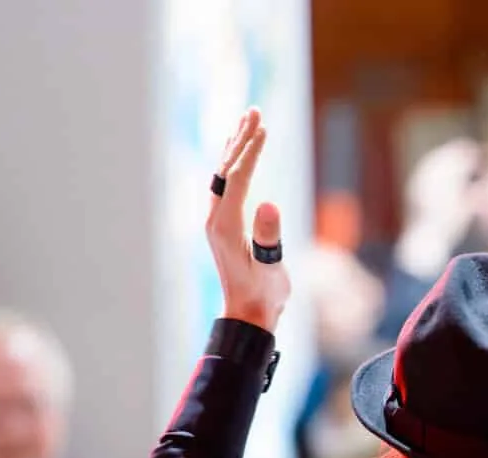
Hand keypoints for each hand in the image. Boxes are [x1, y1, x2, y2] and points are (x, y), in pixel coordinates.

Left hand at [207, 108, 289, 332]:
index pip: (237, 179)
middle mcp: (216, 218)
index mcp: (225, 226)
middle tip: (254, 112)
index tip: (264, 130)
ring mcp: (217, 220)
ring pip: (224, 174)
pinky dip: (234, 163)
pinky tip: (240, 153)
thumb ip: (270, 239)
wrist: (248, 314)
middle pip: (226, 169)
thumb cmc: (264, 295)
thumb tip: (270, 204)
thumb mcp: (271, 270)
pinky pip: (226, 185)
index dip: (251, 153)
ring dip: (236, 146)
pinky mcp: (223, 224)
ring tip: (249, 121)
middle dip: (241, 139)